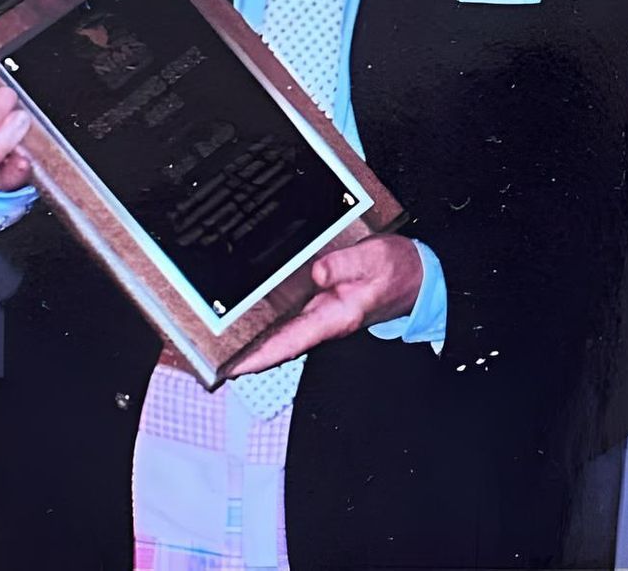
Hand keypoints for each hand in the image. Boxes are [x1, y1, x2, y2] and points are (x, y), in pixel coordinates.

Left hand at [225, 233, 424, 375]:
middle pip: (277, 343)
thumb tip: (315, 271)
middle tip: (210, 357)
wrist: (417, 274)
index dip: (259, 357)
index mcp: (337, 317)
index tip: (230, 368)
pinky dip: (268, 319)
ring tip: (218, 342)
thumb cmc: (399, 270)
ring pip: (280, 331)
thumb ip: (345, 263)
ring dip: (253, 337)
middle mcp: (325, 320)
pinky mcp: (322, 303)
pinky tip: (250, 316)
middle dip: (245, 352)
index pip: (290, 343)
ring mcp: (322, 313)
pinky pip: (289, 316)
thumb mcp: (375, 258)